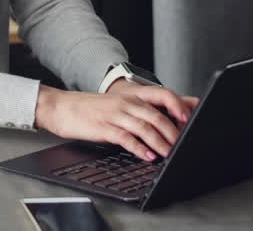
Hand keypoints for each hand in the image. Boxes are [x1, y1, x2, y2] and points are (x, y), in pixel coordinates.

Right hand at [34, 84, 199, 161]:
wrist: (61, 107)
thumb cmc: (90, 108)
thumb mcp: (117, 104)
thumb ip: (139, 110)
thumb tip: (164, 122)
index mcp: (132, 95)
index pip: (164, 95)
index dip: (180, 107)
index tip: (191, 121)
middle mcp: (126, 102)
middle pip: (158, 116)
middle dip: (175, 134)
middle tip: (186, 146)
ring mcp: (115, 114)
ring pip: (145, 128)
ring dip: (161, 144)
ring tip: (171, 155)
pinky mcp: (104, 127)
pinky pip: (126, 138)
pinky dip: (140, 149)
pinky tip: (148, 156)